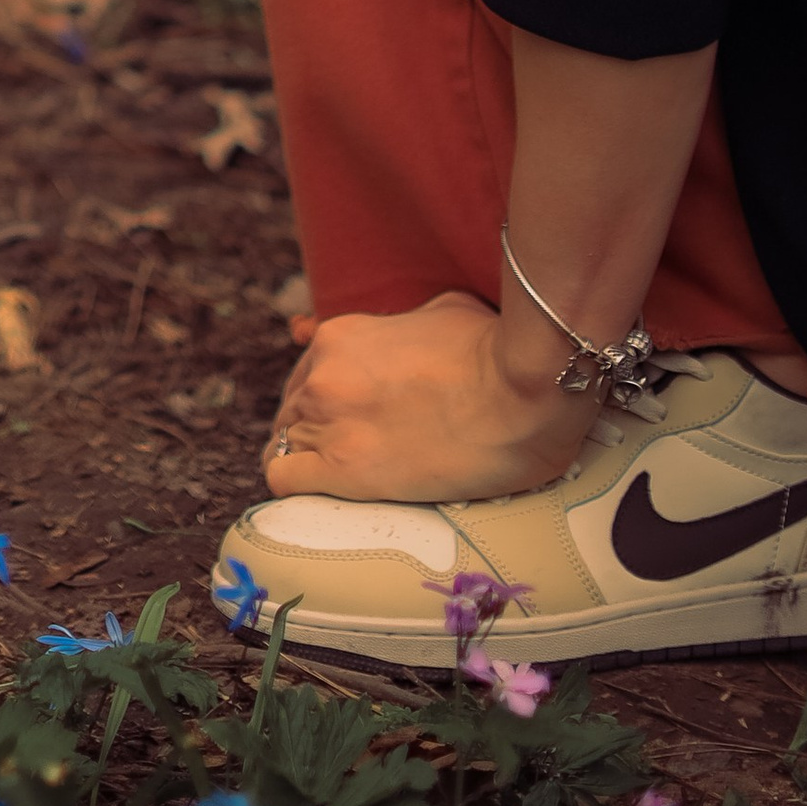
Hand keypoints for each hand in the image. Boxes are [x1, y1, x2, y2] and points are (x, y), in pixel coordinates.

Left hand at [263, 291, 597, 506]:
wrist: (523, 392)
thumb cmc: (495, 350)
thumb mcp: (441, 310)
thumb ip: (407, 321)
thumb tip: (410, 329)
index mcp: (342, 335)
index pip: (307, 368)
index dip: (327, 395)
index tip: (352, 414)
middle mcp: (324, 373)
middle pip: (292, 407)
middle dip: (318, 427)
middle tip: (357, 449)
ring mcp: (329, 421)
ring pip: (283, 443)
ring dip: (309, 459)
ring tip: (345, 478)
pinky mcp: (343, 471)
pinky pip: (283, 480)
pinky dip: (295, 488)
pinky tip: (322, 495)